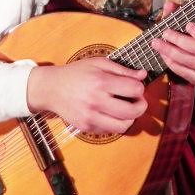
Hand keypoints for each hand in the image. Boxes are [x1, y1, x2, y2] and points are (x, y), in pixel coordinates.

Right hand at [26, 57, 147, 135]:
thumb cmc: (76, 73)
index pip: (134, 89)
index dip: (140, 88)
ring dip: (130, 118)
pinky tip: (112, 113)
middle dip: (141, 106)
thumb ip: (122, 70)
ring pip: (123, 126)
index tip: (136, 87)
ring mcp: (90, 117)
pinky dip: (116, 123)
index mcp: (101, 82)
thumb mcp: (99, 63)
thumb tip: (143, 75)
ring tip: (126, 109)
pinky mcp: (86, 127)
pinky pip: (109, 130)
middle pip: (132, 111)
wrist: (52, 89)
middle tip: (138, 101)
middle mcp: (96, 101)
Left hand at [150, 0, 194, 86]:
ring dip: (171, 52)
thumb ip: (183, 14)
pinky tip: (164, 56)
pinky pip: (185, 73)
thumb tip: (169, 4)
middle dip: (178, 40)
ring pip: (189, 62)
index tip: (187, 25)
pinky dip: (172, 64)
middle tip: (165, 33)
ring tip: (158, 44)